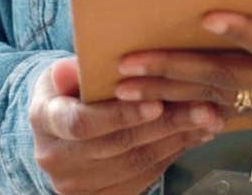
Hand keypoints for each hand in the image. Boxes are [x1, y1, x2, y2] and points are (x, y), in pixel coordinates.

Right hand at [29, 56, 223, 194]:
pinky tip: (193, 135)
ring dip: (177, 139)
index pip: (82, 123)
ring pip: (136, 163)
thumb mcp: (63, 73)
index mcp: (44, 120)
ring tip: (207, 118)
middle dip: (165, 125)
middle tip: (202, 107)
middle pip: (118, 145)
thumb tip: (72, 68)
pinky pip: (143, 176)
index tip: (156, 104)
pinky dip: (172, 154)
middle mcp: (56, 158)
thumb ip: (71, 72)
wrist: (59, 130)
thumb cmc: (68, 91)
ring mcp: (76, 183)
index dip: (120, 115)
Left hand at [114, 0, 251, 160]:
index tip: (208, 15)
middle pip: (225, 76)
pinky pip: (225, 107)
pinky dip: (190, 104)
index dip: (244, 31)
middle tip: (129, 65)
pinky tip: (160, 105)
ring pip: (215, 93)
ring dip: (169, 88)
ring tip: (125, 84)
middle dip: (175, 70)